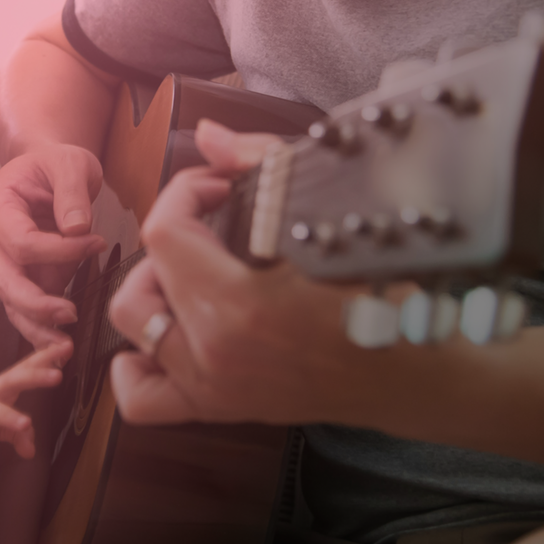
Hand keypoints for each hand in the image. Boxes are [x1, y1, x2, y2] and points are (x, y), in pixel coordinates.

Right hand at [0, 143, 105, 347]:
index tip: (96, 242)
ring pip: (12, 303)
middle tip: (70, 314)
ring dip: (37, 328)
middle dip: (36, 303)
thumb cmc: (55, 164)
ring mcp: (3, 263)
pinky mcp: (21, 278)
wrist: (46, 169)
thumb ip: (72, 193)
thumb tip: (76, 230)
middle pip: (6, 281)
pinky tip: (59, 347)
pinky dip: (40, 330)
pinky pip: (24, 309)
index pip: (21, 242)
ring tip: (64, 348)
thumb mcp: (69, 163)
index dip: (59, 250)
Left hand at [107, 120, 357, 424]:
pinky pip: (141, 397)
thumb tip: (209, 136)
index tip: (219, 188)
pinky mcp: (217, 407)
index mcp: (239, 307)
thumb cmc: (380, 292)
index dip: (185, 192)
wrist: (412, 369)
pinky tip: (169, 331)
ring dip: (154, 290)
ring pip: (132, 328)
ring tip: (195, 273)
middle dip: (171, 237)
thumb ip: (261, 163)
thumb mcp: (327, 211)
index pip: (164, 232)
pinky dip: (138, 363)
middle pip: (141, 277)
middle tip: (214, 226)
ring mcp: (211, 387)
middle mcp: (213, 354)